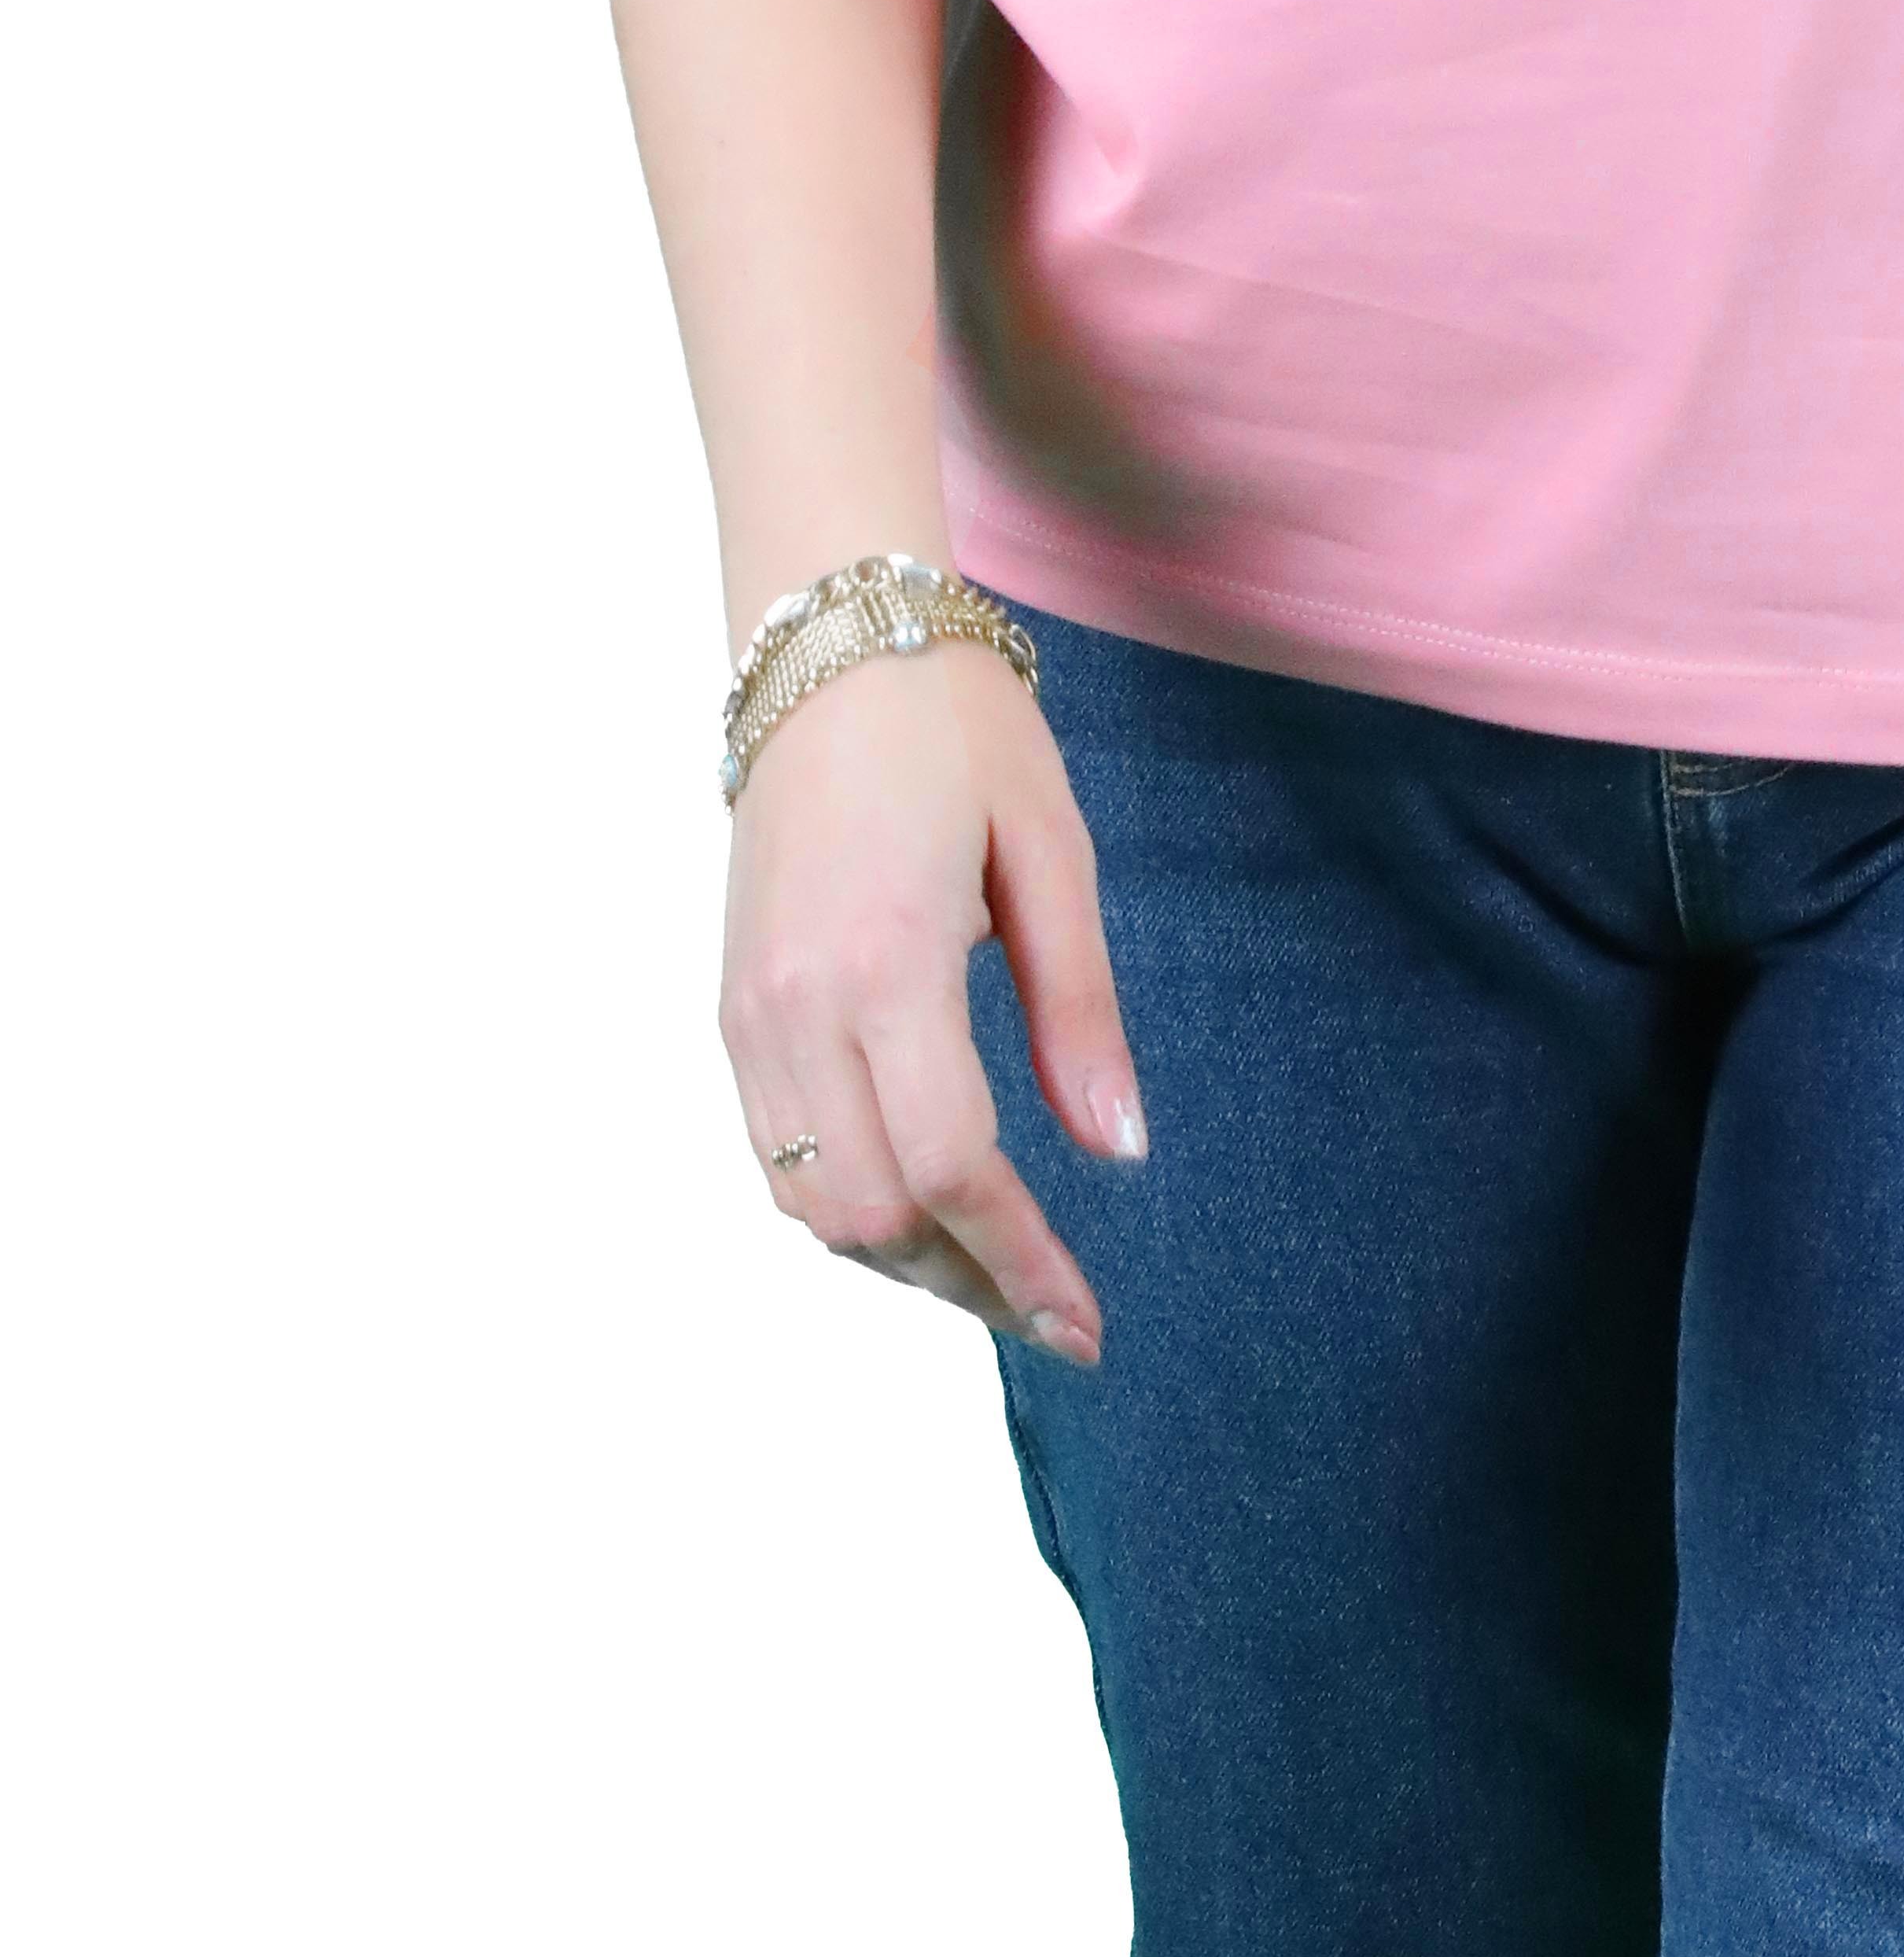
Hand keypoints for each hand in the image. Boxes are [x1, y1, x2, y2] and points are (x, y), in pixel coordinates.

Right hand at [720, 634, 1147, 1361]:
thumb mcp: (1050, 852)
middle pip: (870, 1213)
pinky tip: (916, 1198)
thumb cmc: (956, 726)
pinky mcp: (731, 1004)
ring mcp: (749, 1011)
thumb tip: (1119, 1150)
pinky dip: (841, 1202)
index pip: (950, 1168)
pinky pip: (772, 1152)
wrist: (828, 637)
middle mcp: (798, 1005)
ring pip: (807, 1203)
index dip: (1020, 1259)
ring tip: (992, 1264)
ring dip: (899, 1255)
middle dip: (963, 1279)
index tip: (1083, 1319)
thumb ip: (1078, 1011)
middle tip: (1052, 1303)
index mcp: (886, 963)